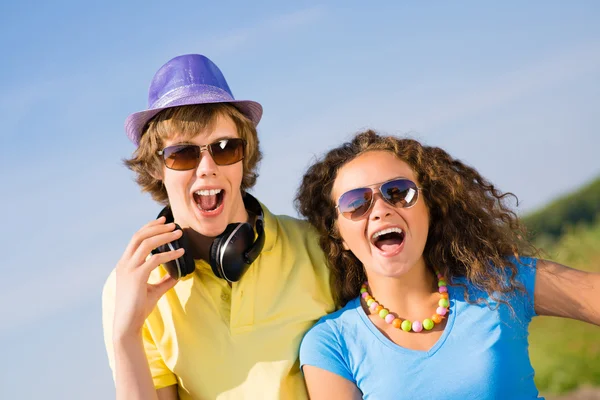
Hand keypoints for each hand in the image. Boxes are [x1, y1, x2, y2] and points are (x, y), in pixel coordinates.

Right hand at [113, 217, 184, 340]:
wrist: (128, 324)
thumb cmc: (138, 308)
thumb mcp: (153, 290)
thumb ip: (164, 280)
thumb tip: (177, 274)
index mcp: (125, 264)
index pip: (136, 238)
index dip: (150, 227)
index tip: (163, 221)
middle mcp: (125, 263)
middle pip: (140, 236)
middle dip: (157, 227)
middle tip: (173, 224)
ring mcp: (129, 269)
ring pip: (146, 244)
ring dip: (164, 236)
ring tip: (178, 233)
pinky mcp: (137, 277)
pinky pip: (155, 260)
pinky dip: (169, 254)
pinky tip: (180, 253)